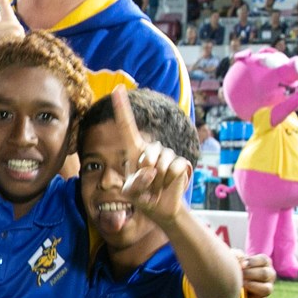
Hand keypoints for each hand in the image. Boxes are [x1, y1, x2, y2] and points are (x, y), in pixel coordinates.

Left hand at [112, 86, 191, 228]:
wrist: (160, 208)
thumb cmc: (141, 196)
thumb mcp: (130, 193)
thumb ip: (135, 184)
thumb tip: (151, 170)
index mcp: (134, 150)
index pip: (127, 126)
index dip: (122, 108)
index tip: (117, 89)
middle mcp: (151, 148)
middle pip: (148, 153)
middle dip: (146, 171)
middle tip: (147, 184)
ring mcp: (167, 154)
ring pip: (162, 162)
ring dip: (158, 180)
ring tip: (157, 186)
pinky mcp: (180, 163)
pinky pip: (174, 169)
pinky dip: (169, 181)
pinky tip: (168, 185)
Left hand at [237, 251, 273, 297]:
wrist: (231, 284)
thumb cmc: (235, 268)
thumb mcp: (235, 260)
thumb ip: (237, 256)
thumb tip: (239, 258)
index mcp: (264, 263)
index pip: (264, 260)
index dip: (252, 262)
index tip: (240, 265)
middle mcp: (269, 276)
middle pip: (266, 274)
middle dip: (250, 274)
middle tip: (239, 275)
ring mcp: (266, 290)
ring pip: (267, 289)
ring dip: (253, 286)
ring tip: (242, 285)